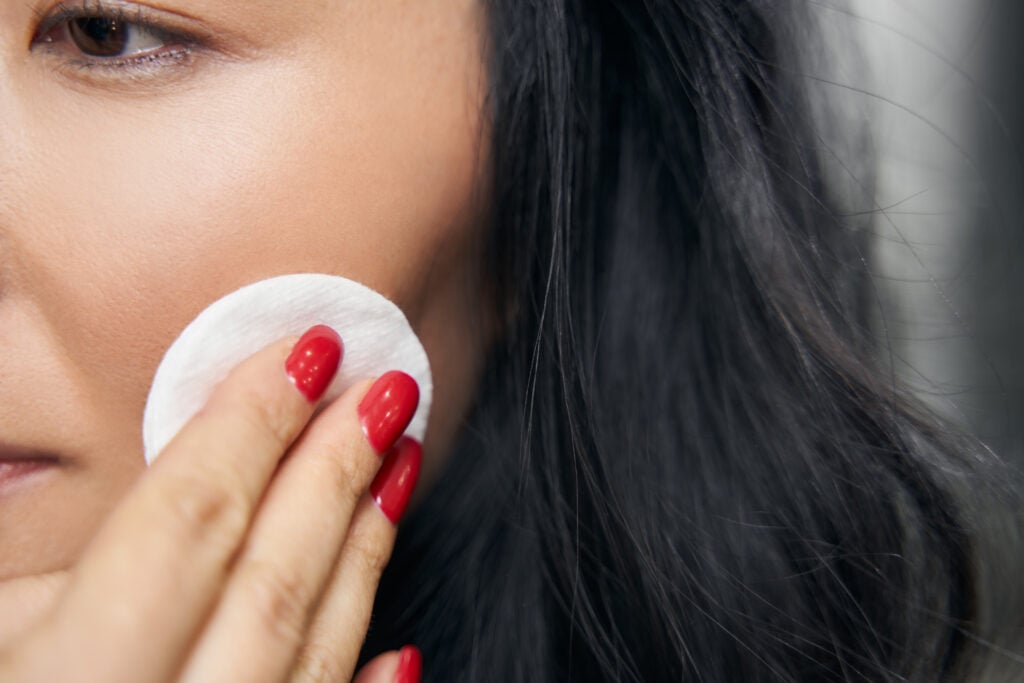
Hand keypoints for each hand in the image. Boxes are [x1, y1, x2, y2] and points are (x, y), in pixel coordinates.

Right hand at [0, 325, 422, 682]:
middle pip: (262, 583)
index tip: (306, 347)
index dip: (246, 428)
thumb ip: (49, 593)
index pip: (177, 528)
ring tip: (397, 463)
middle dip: (328, 474)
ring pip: (307, 654)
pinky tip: (404, 650)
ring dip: (360, 554)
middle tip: (384, 386)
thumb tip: (160, 510)